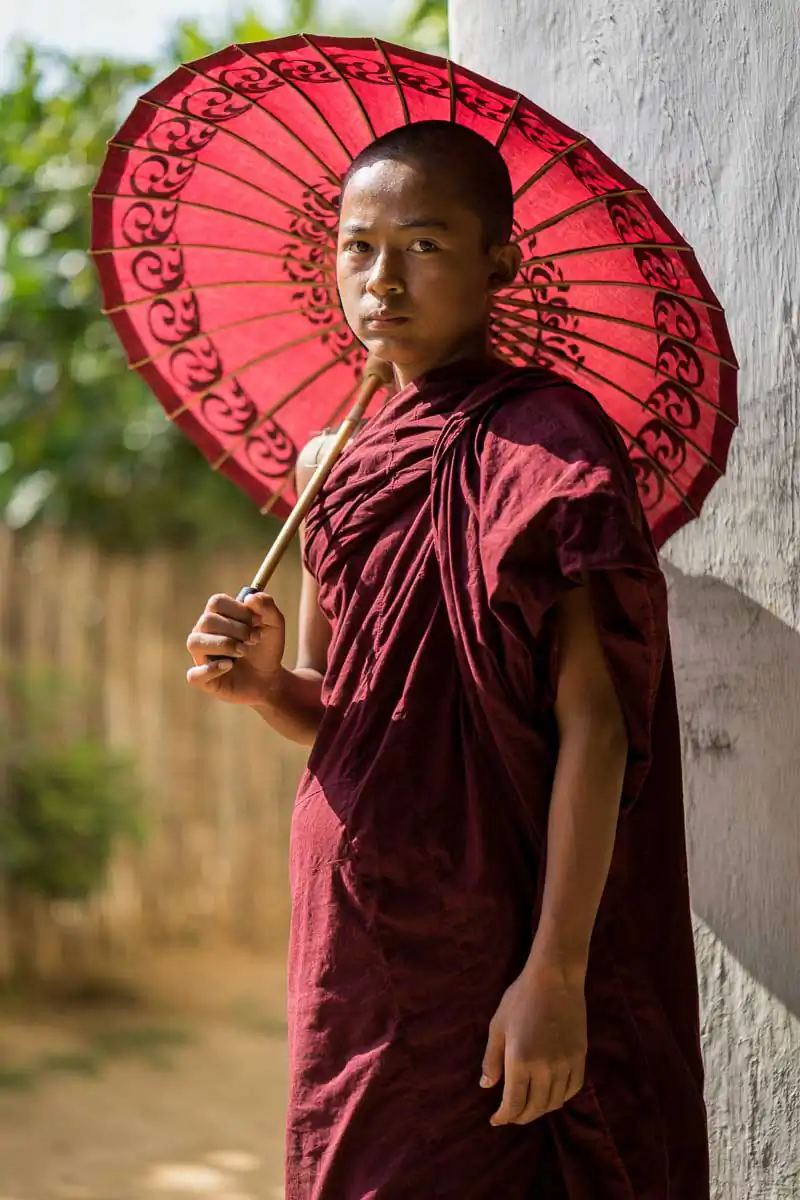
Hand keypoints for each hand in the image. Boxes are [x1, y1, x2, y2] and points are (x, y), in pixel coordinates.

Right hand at [186, 591, 284, 705]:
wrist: (270, 678)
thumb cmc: (266, 648)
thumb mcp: (274, 624)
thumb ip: (267, 606)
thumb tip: (249, 598)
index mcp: (217, 616)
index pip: (216, 602)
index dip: (238, 610)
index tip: (258, 621)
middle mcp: (204, 633)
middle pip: (207, 621)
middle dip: (236, 629)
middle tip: (254, 639)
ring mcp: (201, 656)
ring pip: (195, 642)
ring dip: (224, 645)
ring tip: (243, 651)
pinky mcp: (202, 679)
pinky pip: (195, 674)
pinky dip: (212, 669)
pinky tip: (229, 666)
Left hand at [481, 953, 586, 1125]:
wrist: (555, 978)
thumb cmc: (520, 998)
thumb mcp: (498, 1026)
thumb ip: (492, 1060)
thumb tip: (486, 1087)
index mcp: (520, 1061)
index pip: (513, 1103)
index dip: (504, 1117)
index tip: (495, 1120)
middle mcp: (544, 1068)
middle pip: (534, 1108)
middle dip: (520, 1116)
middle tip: (511, 1115)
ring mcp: (565, 1063)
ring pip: (554, 1102)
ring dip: (540, 1109)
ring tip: (530, 1106)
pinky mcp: (580, 1057)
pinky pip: (572, 1089)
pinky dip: (561, 1098)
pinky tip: (551, 1094)